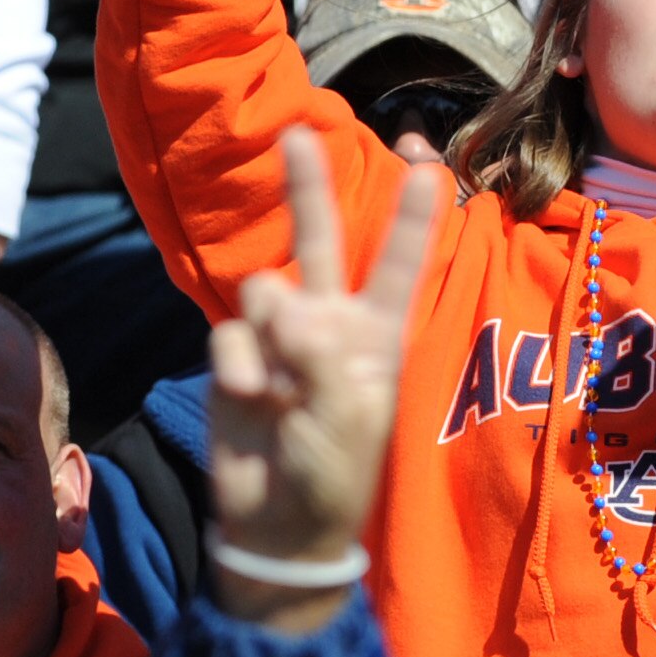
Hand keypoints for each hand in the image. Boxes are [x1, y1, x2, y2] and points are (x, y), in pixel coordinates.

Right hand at [206, 130, 442, 630]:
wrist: (276, 524)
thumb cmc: (333, 472)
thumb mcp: (349, 416)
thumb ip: (321, 354)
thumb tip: (280, 305)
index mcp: (378, 334)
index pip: (399, 261)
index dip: (412, 212)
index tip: (425, 159)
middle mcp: (331, 323)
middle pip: (322, 240)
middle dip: (308, 187)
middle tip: (297, 132)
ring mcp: (280, 337)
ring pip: (265, 292)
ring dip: (269, 338)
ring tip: (281, 392)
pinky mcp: (236, 356)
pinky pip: (231, 337)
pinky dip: (239, 371)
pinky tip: (253, 405)